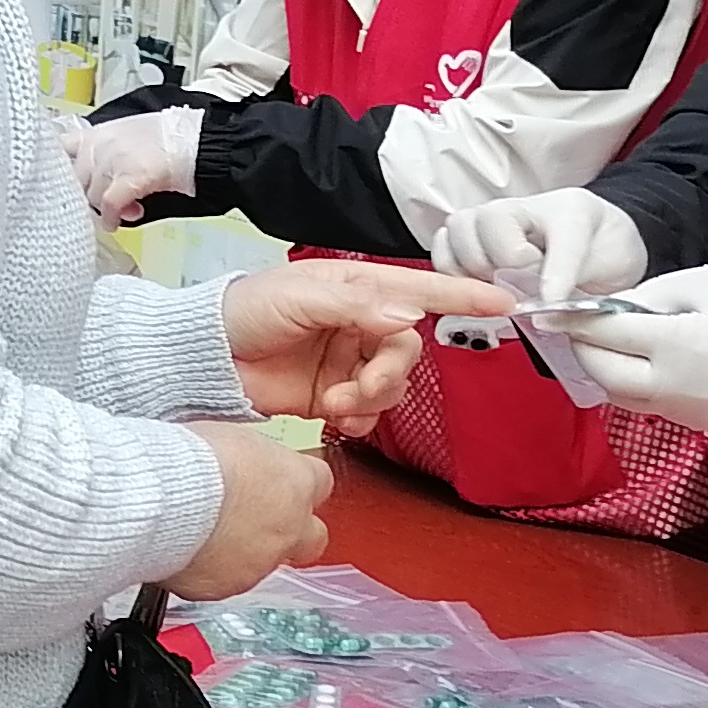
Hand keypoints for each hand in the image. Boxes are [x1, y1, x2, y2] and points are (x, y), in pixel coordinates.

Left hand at [65, 107, 203, 222]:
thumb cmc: (168, 139)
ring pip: (91, 196)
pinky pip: (108, 205)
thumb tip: (92, 181)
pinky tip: (117, 223)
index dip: (60, 171)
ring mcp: (112, 160)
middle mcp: (99, 145)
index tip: (65, 186)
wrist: (197, 141)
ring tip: (126, 209)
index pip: (59, 150)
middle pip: (74, 181)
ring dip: (105, 209)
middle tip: (106, 204)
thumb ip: (103, 153)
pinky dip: (111, 218)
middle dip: (87, 197)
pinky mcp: (129, 177)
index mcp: (97, 133)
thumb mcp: (126, 135)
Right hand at [168, 424, 331, 599]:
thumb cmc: (189, 460)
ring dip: (246, 550)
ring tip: (208, 532)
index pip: (320, 483)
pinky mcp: (225, 586)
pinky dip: (211, 569)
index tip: (280, 482)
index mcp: (295, 482)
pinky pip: (225, 581)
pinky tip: (189, 550)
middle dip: (293, 531)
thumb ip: (253, 460)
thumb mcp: (233, 438)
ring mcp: (260, 562)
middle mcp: (288, 527)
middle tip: (262, 520)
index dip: (297, 483)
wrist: (159, 498)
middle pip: (314, 537)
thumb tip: (246, 462)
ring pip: (266, 563)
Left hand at [219, 263, 519, 431]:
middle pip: (407, 350)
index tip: (504, 301)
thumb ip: (356, 306)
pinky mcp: (334, 397)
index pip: (422, 289)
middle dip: (390, 373)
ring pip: (392, 384)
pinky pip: (369, 412)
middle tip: (361, 387)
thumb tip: (408, 316)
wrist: (203, 358)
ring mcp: (348, 362)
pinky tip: (337, 418)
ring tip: (337, 403)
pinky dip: (361, 418)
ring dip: (372, 399)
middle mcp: (360, 324)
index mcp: (357, 288)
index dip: (463, 295)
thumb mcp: (300, 296)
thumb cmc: (244, 311)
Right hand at [433, 186, 649, 305]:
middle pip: (487, 221)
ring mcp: (494, 220)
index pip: (558, 234)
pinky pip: (443, 248)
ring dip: (471, 268)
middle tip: (520, 290)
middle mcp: (524, 208)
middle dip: (501, 264)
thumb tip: (544, 310)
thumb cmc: (605, 253)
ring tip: (496, 290)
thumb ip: (579, 285)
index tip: (552, 300)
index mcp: (569, 211)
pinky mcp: (474, 239)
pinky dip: (452, 272)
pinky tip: (476, 289)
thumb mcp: (615, 269)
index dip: (554, 272)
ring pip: (458, 230)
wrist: (601, 249)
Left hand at [558, 263, 707, 434]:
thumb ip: (645, 299)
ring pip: (622, 396)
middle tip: (576, 325)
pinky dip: (636, 384)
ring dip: (607, 370)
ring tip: (608, 340)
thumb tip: (600, 312)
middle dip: (583, 350)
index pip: (606, 337)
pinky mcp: (701, 425)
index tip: (548, 312)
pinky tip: (642, 359)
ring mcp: (691, 414)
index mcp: (682, 346)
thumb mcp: (700, 281)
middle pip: (603, 375)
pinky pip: (650, 406)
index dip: (573, 322)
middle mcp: (681, 389)